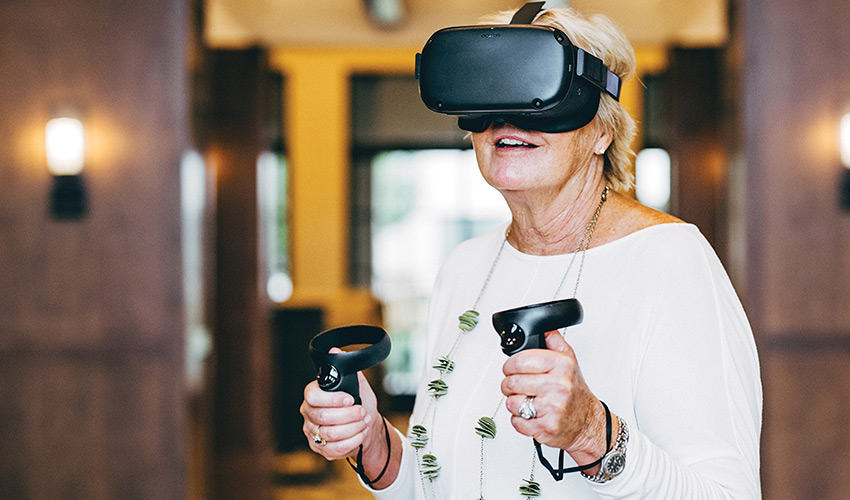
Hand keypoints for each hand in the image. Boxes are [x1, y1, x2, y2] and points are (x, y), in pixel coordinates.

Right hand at [300, 356, 401, 488]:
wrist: (365, 423)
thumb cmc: (358, 401)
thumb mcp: (356, 382)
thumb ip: (346, 368)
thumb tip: (334, 350)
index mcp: (313, 394)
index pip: (313, 395)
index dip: (333, 399)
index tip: (351, 399)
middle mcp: (308, 413)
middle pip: (323, 416)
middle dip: (347, 415)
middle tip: (362, 411)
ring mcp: (312, 432)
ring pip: (330, 434)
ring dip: (352, 428)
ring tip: (364, 421)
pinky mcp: (319, 448)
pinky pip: (334, 449)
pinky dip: (352, 441)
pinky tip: (360, 434)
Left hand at [500, 330, 607, 464]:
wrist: (587, 423)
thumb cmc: (575, 393)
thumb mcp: (570, 361)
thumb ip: (554, 341)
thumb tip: (543, 327)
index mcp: (562, 365)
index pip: (520, 360)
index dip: (510, 365)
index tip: (512, 368)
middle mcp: (559, 386)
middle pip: (512, 382)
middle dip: (509, 384)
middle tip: (517, 386)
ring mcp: (552, 408)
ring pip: (512, 402)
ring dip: (514, 403)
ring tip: (527, 400)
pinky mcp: (545, 428)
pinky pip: (516, 422)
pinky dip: (520, 420)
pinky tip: (532, 415)